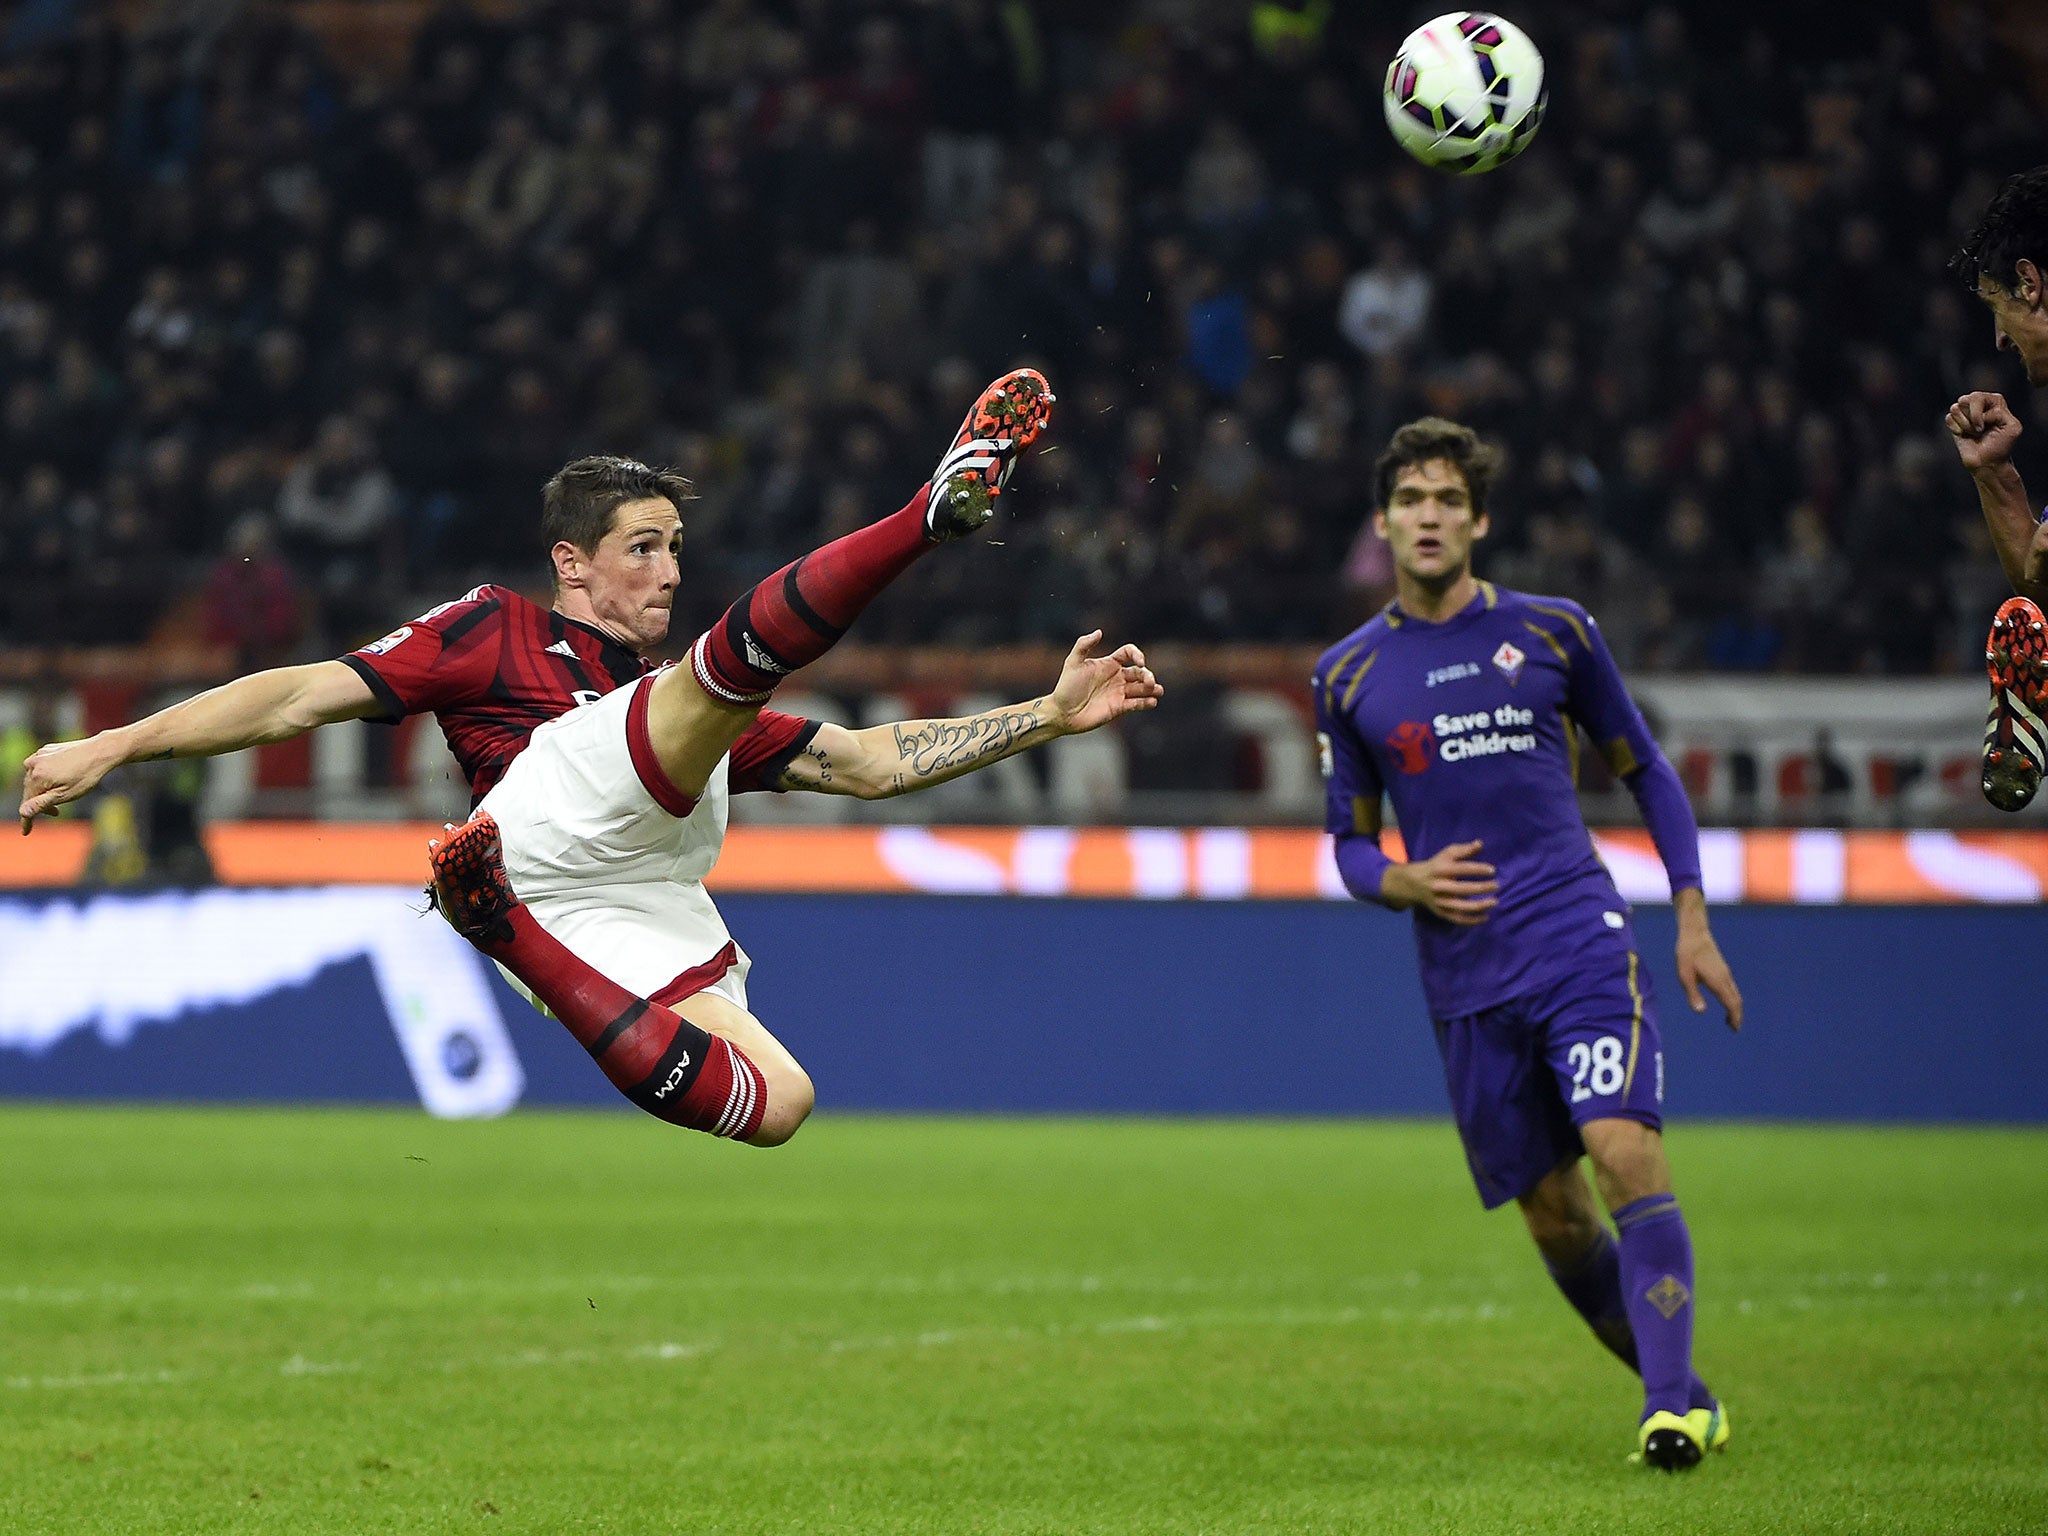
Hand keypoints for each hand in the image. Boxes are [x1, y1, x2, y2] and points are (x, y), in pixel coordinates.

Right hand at [18, 734, 124, 833]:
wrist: (101, 751)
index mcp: (36, 777)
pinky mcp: (47, 750)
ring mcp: (39, 755)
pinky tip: (60, 779)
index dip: (27, 819)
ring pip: (35, 778)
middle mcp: (33, 764)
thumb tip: (23, 812)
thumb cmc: (86, 775)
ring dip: (44, 789)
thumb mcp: (65, 795)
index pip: (27, 803)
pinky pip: (41, 767)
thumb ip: (42, 804)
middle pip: (30, 791)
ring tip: (61, 794)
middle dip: (40, 803)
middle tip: (56, 812)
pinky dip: (47, 776)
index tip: (27, 831)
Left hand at [1046, 631, 1162, 734]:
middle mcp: (1116, 677)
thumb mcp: (1073, 663)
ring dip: (1152, 689)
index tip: (1140, 662)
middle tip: (1150, 682)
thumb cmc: (1066, 687)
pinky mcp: (1119, 708)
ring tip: (1158, 691)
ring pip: (1141, 688)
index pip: (1129, 653)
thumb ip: (1083, 645)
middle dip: (1148, 675)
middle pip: (1139, 672)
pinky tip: (1152, 702)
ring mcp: (1119, 693)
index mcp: (1108, 664)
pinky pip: (1136, 704)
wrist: (1062, 712)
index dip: (1137, 654)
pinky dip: (1146, 703)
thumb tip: (1099, 631)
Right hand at [1382, 838, 1497, 925]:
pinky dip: (1473, 921)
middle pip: (1463, 889)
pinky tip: (1486, 917)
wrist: (1414, 884)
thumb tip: (1480, 844)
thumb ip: (1464, 849)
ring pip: (1462, 907)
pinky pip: (1458, 919)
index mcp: (1441, 869)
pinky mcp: (1441, 913)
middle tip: (1496, 885)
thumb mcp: (1447, 854)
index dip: (1478, 869)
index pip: (1462, 869)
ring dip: (1480, 906)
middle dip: (1482, 888)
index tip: (1492, 870)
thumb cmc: (1436, 866)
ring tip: (1494, 901)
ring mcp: (1440, 901)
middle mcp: (1439, 886)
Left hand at [1674, 896, 1742, 1031]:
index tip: (1735, 1029)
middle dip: (1737, 1015)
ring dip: (1734, 1007)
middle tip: (1733, 1028)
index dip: (1735, 1017)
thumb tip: (1701, 1012)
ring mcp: (1726, 972)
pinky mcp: (1723, 969)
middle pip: (1737, 1000)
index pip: (1732, 1003)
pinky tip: (1724, 1000)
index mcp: (1718, 981)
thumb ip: (1693, 994)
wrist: (1695, 933)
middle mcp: (1725, 978)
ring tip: (1729, 1019)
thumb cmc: (1687, 954)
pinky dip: (1732, 998)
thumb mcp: (1685, 975)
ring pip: (1735, 994)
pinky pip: (1732, 988)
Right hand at [1946, 391, 2022, 473]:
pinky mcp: (1954, 422)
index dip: (1979, 414)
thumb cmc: (2001, 446)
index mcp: (1995, 402)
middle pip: (1965, 399)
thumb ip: (2000, 413)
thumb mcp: (2012, 427)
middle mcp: (1980, 404)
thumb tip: (1978, 415)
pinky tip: (1964, 435)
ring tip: (1974, 433)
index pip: (1978, 397)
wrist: (1987, 463)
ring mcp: (1966, 412)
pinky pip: (1949, 418)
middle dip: (1971, 418)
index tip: (1986, 427)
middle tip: (1980, 430)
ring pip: (1955, 409)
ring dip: (1965, 425)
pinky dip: (1956, 429)